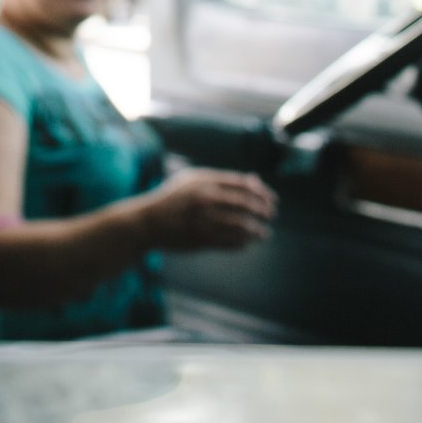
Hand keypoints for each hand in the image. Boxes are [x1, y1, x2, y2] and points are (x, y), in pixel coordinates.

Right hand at [136, 166, 277, 252]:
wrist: (148, 222)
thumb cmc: (173, 197)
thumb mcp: (193, 179)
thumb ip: (223, 179)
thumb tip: (255, 179)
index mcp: (204, 183)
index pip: (242, 185)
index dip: (262, 193)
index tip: (272, 199)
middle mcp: (205, 201)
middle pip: (245, 205)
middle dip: (263, 211)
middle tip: (271, 215)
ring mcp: (203, 221)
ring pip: (240, 227)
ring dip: (257, 231)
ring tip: (264, 233)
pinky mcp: (200, 240)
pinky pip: (229, 243)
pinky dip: (242, 243)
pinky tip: (247, 243)